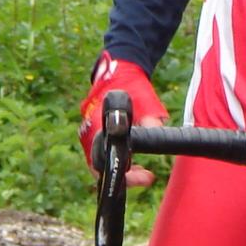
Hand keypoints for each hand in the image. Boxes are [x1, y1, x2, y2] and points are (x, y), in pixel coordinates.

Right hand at [78, 53, 167, 189]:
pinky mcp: (95, 133)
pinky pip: (103, 154)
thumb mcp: (146, 101)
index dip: (122, 175)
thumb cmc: (132, 84)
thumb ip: (150, 119)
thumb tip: (156, 132)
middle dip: (123, 176)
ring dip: (121, 170)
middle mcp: (89, 132)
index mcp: (98, 125)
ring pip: (101, 163)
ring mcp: (90, 133)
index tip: (143, 177)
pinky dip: (118, 161)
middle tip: (146, 177)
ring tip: (143, 172)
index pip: (101, 163)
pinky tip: (136, 164)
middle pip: (100, 168)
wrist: (121, 69)